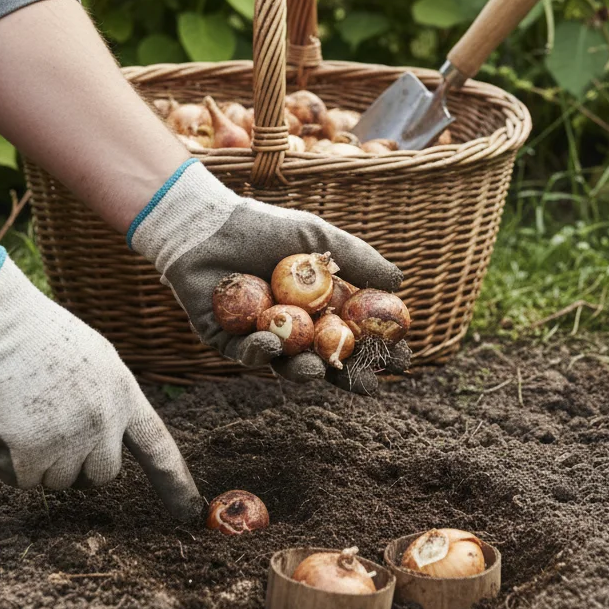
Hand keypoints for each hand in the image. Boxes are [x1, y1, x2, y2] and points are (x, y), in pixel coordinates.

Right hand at [0, 248, 201, 519]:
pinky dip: (8, 461)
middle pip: (100, 476)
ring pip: (56, 481)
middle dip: (78, 463)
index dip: (174, 480)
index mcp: (122, 395)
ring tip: (26, 412)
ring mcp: (67, 440)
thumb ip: (109, 401)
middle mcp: (102, 422)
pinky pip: (21, 480)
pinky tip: (4, 422)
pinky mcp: (28, 454)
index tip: (189, 510)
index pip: (157, 445)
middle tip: (53, 426)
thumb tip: (108, 442)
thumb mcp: (96, 361)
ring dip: (39, 460)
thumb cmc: (41, 337)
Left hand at [129, 161, 403, 391]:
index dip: (379, 348)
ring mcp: (261, 334)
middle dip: (349, 375)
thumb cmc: (264, 227)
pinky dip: (261, 352)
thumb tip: (399, 281)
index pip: (355, 332)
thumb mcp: (317, 239)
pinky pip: (247, 354)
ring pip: (288, 364)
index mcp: (317, 303)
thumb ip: (357, 259)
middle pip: (327, 357)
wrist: (206, 224)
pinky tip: (271, 345)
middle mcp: (293, 324)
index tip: (401, 357)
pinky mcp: (225, 340)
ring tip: (317, 371)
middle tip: (368, 384)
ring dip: (304, 372)